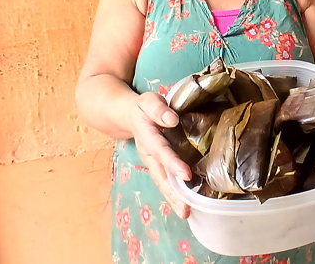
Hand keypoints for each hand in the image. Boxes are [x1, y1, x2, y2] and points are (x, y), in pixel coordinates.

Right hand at [129, 92, 191, 218]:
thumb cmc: (144, 106)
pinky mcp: (157, 165)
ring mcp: (152, 162)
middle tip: (185, 208)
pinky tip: (187, 205)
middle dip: (172, 192)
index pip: (161, 151)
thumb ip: (158, 109)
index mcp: (147, 136)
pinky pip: (165, 181)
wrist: (128, 115)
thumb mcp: (148, 101)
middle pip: (160, 175)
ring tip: (186, 213)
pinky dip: (174, 194)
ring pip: (162, 182)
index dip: (172, 163)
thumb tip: (172, 119)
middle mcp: (148, 153)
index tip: (186, 175)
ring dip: (173, 199)